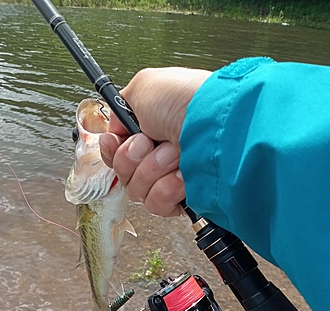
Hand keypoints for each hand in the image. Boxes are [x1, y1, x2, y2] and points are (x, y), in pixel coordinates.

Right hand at [99, 67, 210, 216]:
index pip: (116, 153)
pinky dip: (166, 188)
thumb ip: (120, 108)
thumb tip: (115, 129)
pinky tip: (182, 176)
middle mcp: (158, 156)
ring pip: (137, 190)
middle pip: (123, 174)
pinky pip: (156, 204)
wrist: (216, 125)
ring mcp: (170, 179)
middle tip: (154, 141)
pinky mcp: (182, 199)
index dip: (113, 150)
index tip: (117, 141)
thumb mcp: (143, 87)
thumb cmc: (186, 102)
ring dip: (152, 169)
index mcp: (149, 132)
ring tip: (176, 154)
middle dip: (134, 157)